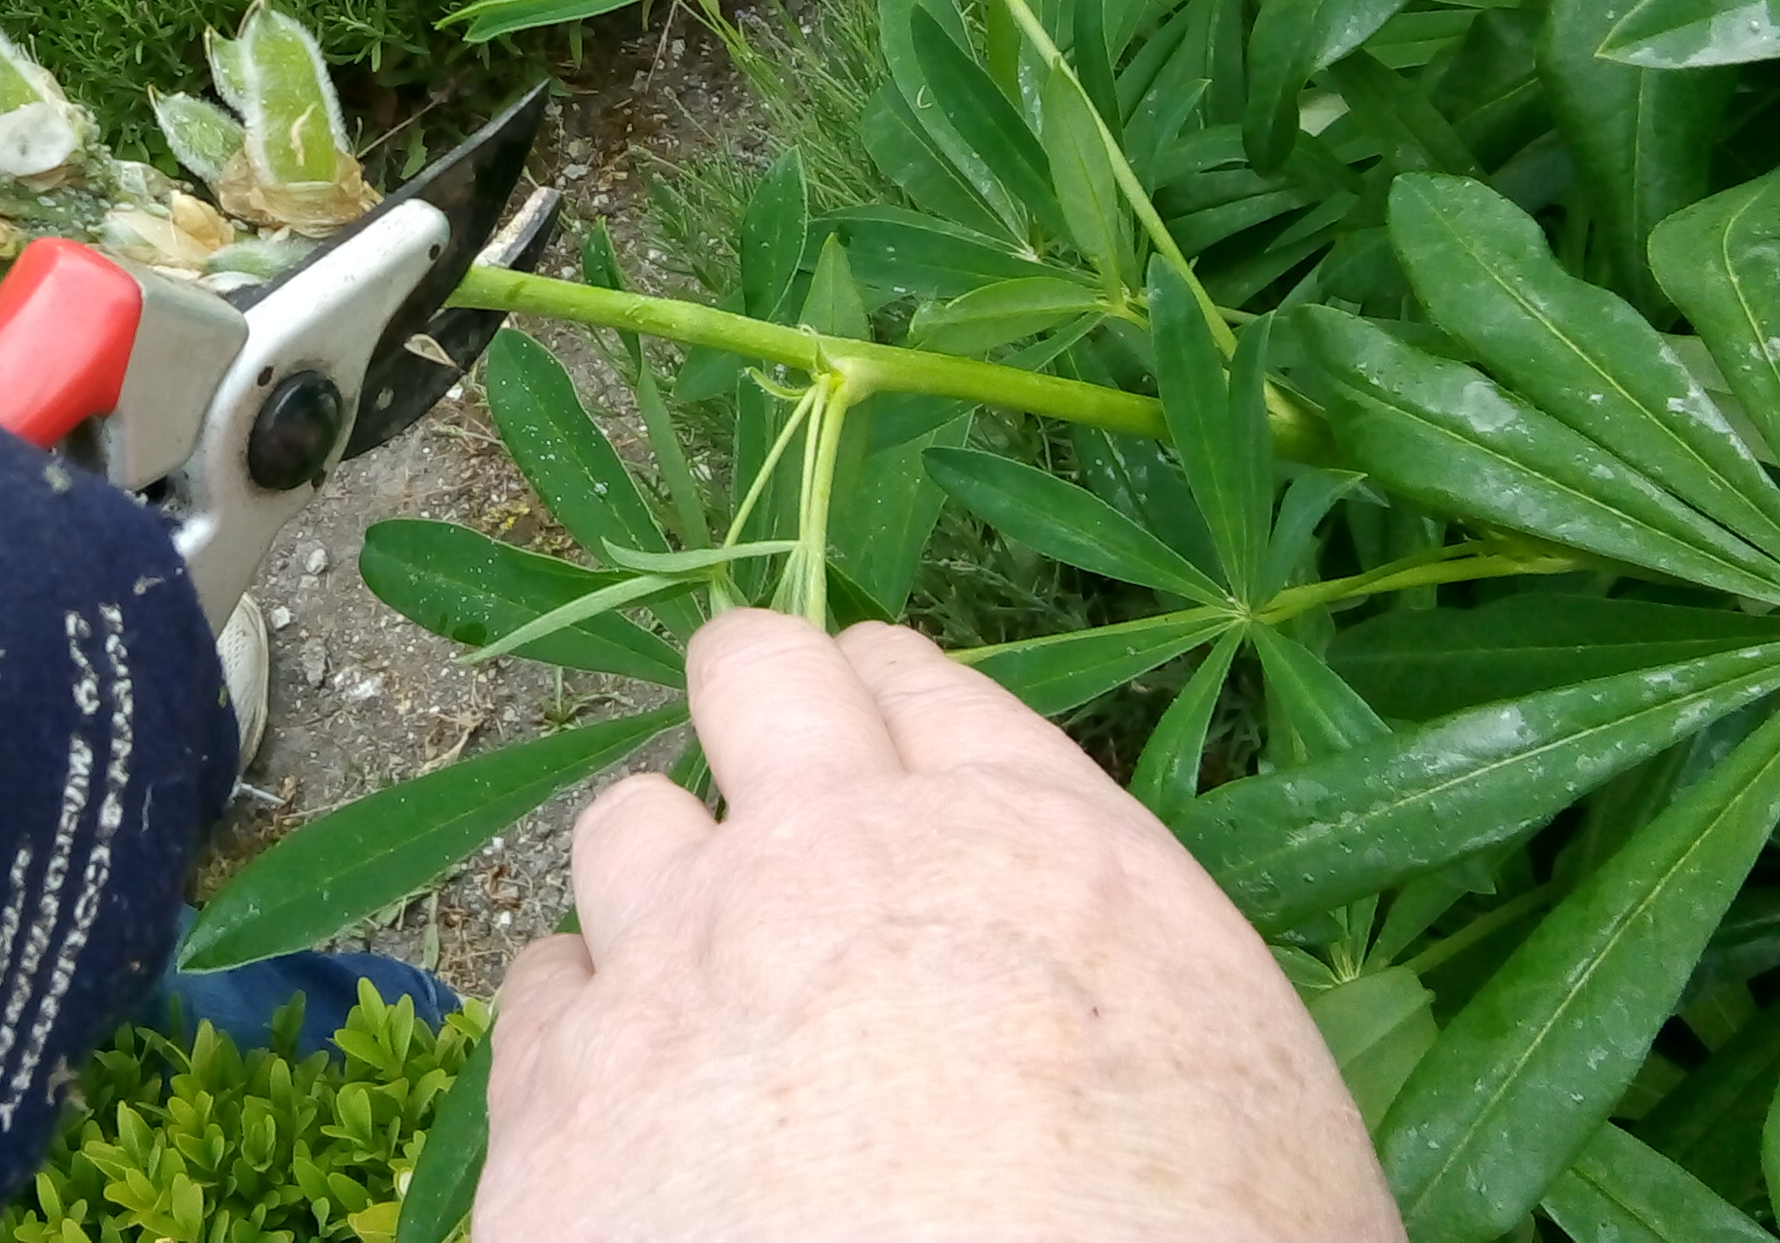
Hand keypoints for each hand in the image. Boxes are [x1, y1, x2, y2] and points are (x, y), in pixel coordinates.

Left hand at [478, 611, 1399, 1242]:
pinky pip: (537, 1000)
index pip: (933, 697)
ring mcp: (679, 969)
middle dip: (761, 708)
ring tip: (704, 963)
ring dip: (667, 880)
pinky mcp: (561, 1104)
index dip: (900, 715)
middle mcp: (834, 860)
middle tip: (777, 794)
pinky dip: (582, 1031)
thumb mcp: (1242, 1091)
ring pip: (629, 829)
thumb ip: (1130, 980)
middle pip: (758, 676)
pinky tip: (626, 1091)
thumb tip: (1099, 1013)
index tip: (887, 745)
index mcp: (1033, 850)